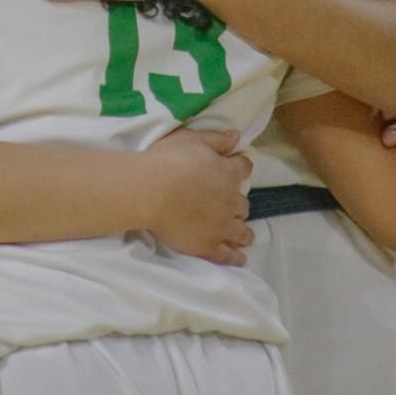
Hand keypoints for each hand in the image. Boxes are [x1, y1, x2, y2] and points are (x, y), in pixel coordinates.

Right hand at [141, 125, 253, 263]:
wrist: (151, 192)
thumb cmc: (168, 161)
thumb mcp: (192, 140)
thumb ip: (216, 139)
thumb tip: (237, 136)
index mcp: (227, 173)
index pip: (243, 169)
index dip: (242, 168)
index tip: (240, 168)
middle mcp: (230, 201)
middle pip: (243, 205)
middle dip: (239, 204)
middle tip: (232, 206)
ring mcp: (221, 226)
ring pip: (241, 232)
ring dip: (243, 233)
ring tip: (244, 237)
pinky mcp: (208, 245)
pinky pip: (227, 255)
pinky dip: (235, 257)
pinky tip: (239, 258)